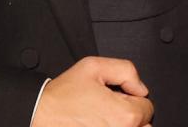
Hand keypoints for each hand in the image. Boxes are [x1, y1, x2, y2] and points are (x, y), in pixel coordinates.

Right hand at [32, 56, 153, 126]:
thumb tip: (140, 87)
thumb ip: (126, 70)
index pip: (147, 108)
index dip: (133, 98)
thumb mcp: (94, 66)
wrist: (40, 114)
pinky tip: (98, 124)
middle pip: (143, 126)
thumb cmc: (63, 95)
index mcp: (124, 115)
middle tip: (110, 109)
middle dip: (131, 115)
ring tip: (103, 118)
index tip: (118, 97)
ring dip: (123, 125)